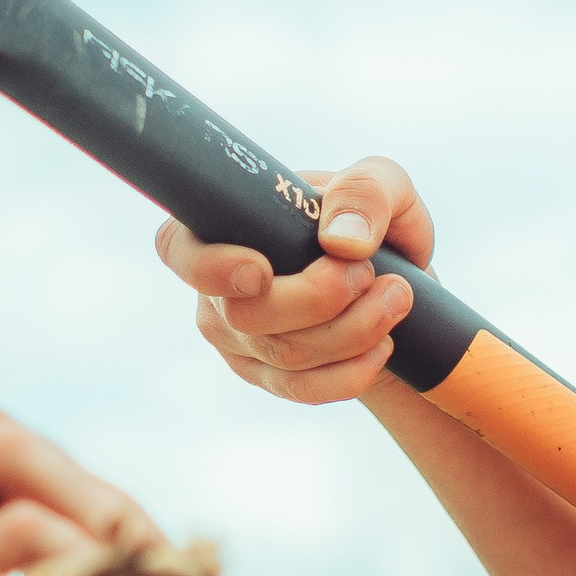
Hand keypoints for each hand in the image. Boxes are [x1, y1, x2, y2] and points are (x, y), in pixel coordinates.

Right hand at [155, 154, 432, 404]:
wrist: (398, 281)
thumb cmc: (375, 221)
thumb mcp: (384, 185)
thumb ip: (366, 192)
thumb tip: (341, 242)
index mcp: (223, 225)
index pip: (177, 249)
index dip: (208, 268)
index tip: (261, 271)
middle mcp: (216, 288)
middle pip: (243, 315)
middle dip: (319, 299)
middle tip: (370, 272)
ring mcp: (239, 341)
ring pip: (283, 355)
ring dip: (352, 330)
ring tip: (396, 296)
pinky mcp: (271, 378)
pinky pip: (302, 391)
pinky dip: (351, 372)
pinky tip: (382, 345)